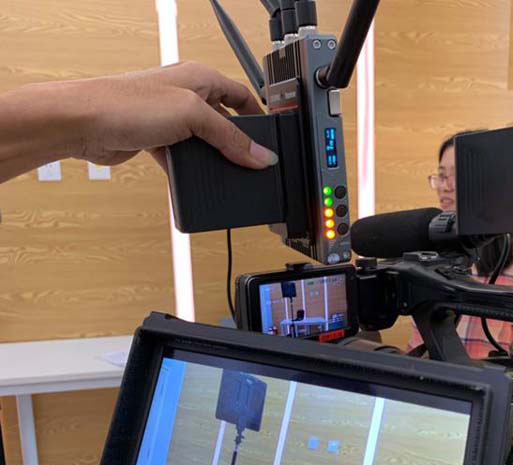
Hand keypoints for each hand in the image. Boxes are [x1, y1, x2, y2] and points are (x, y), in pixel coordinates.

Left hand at [67, 61, 276, 169]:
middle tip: (250, 164)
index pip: (241, 96)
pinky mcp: (156, 139)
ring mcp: (170, 118)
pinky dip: (188, 169)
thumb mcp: (193, 116)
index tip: (270, 140)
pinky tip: (192, 179)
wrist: (82, 123)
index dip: (258, 118)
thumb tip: (261, 155)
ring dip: (211, 159)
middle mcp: (186, 94)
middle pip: (225, 122)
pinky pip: (183, 158)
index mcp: (200, 77)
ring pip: (204, 143)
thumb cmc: (127, 103)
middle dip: (236, 144)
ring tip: (222, 173)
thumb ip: (231, 138)